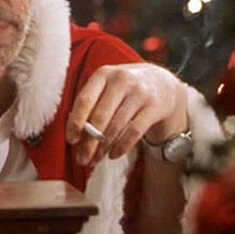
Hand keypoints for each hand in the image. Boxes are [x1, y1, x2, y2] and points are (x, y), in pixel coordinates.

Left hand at [65, 63, 187, 165]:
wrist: (162, 83)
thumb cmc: (125, 89)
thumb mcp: (107, 86)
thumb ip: (91, 103)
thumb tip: (74, 132)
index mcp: (104, 74)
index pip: (85, 99)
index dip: (75, 122)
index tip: (71, 140)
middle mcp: (121, 80)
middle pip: (100, 116)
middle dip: (88, 142)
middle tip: (82, 159)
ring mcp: (139, 92)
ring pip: (116, 126)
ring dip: (103, 147)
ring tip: (96, 159)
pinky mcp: (154, 106)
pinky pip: (134, 131)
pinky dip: (122, 146)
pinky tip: (113, 154)